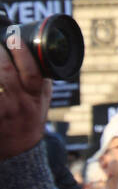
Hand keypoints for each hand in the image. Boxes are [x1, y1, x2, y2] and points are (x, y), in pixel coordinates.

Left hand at [0, 35, 51, 160]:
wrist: (19, 150)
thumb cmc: (31, 119)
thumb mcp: (43, 100)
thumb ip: (42, 79)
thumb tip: (41, 54)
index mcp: (35, 96)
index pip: (32, 72)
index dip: (23, 54)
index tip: (15, 39)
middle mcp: (20, 103)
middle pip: (7, 73)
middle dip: (0, 54)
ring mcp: (4, 111)